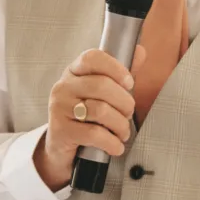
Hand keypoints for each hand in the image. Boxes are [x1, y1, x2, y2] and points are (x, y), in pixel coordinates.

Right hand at [33, 45, 145, 190]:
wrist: (61, 148)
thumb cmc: (85, 117)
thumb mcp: (101, 93)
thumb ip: (120, 74)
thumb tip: (139, 51)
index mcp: (73, 72)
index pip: (93, 58)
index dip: (115, 68)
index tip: (129, 83)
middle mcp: (63, 86)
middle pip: (101, 85)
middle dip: (124, 102)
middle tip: (128, 114)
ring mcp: (59, 108)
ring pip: (100, 110)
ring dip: (120, 125)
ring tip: (123, 132)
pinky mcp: (61, 130)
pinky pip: (94, 133)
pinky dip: (112, 142)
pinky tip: (116, 146)